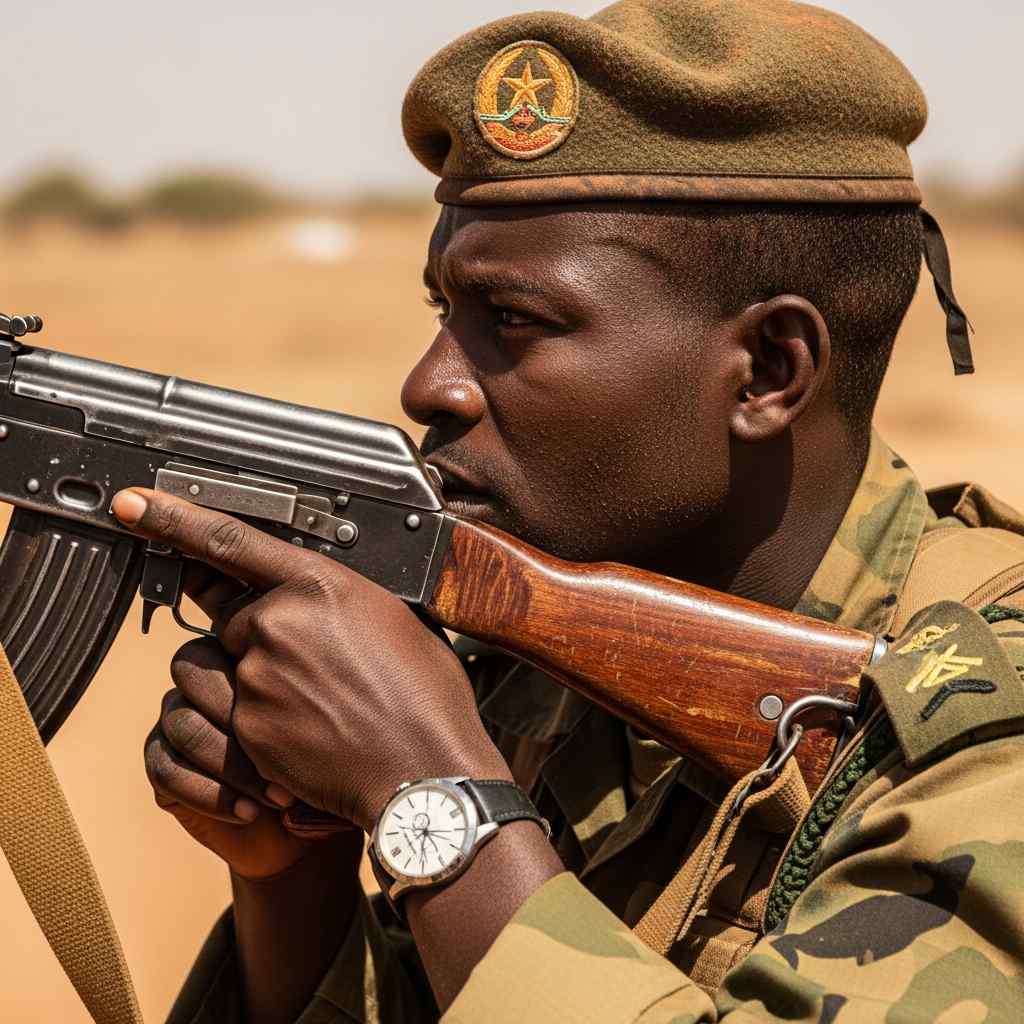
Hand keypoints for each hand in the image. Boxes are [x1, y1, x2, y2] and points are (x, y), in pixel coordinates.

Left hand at [115, 487, 509, 832]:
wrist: (423, 767)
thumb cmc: (423, 692)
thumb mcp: (390, 616)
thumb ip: (335, 595)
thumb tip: (309, 596)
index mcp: (317, 584)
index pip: (228, 540)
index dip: (171, 518)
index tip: (132, 506)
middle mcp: (277, 623)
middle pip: (232, 617)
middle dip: (259, 636)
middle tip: (314, 664)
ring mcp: (257, 678)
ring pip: (232, 668)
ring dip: (258, 680)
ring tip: (315, 701)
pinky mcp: (247, 728)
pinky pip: (239, 713)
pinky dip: (268, 722)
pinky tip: (315, 730)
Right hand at [145, 635, 330, 878]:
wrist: (302, 826)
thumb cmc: (322, 764)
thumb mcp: (325, 720)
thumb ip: (307, 683)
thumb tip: (302, 667)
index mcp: (241, 656)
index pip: (225, 640)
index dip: (257, 681)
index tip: (300, 720)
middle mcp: (201, 682)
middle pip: (194, 674)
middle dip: (244, 725)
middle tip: (284, 762)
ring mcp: (176, 720)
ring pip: (186, 727)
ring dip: (234, 768)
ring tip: (277, 797)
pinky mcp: (161, 764)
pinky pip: (167, 770)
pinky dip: (212, 795)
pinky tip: (248, 812)